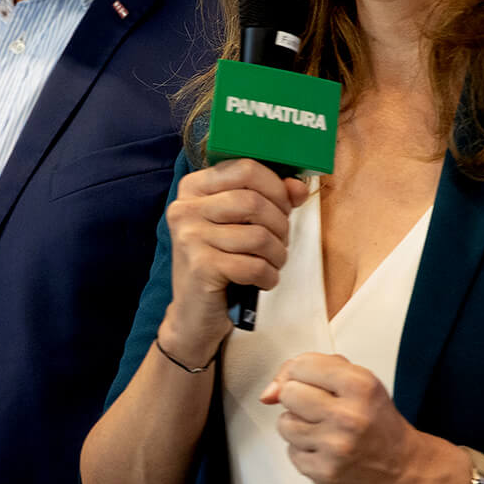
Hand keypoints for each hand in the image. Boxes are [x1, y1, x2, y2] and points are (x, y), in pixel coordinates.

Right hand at [158, 158, 311, 366]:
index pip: (245, 168)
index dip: (276, 187)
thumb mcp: (240, 225)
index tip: (283, 207)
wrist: (193, 315)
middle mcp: (185, 209)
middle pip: (254, 201)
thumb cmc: (220, 264)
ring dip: (277, 254)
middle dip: (280, 225)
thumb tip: (299, 186)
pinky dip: (268, 276)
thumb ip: (269, 198)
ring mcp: (189, 238)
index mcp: (192, 188)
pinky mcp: (200, 268)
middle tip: (279, 242)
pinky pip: (254, 266)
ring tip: (271, 264)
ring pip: (258, 235)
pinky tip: (261, 281)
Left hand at [263, 352, 470, 483]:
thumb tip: (267, 393)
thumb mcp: (360, 383)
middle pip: (288, 393)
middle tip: (319, 409)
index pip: (302, 365)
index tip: (313, 383)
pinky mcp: (324, 474)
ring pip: (285, 424)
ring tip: (324, 432)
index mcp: (360, 386)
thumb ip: (315, 371)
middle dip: (297, 399)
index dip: (301, 373)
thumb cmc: (378, 423)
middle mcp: (348, 416)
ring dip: (299, 426)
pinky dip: (305, 451)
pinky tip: (327, 452)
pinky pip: (291, 453)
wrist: (406, 470)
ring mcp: (335, 448)